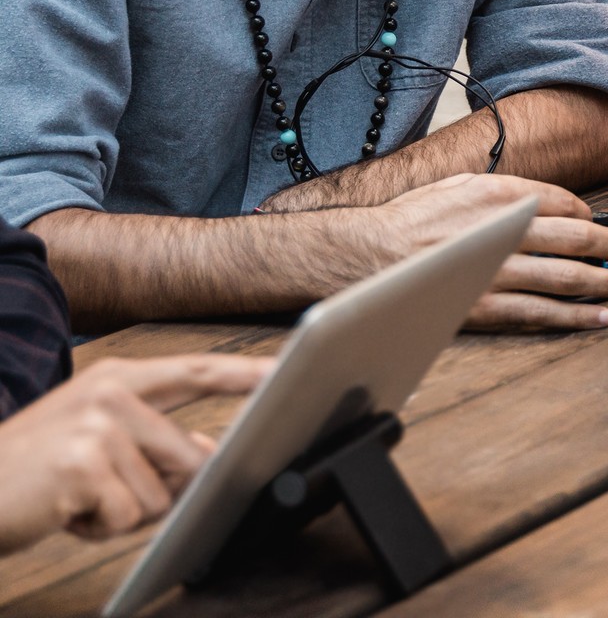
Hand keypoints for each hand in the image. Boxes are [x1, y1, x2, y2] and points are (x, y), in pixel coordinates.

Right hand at [0, 354, 270, 554]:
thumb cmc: (30, 475)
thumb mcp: (94, 443)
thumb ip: (152, 440)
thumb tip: (209, 454)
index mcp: (117, 380)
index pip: (197, 372)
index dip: (246, 374)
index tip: (287, 368)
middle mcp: (111, 393)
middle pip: (190, 456)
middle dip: (157, 490)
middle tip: (98, 490)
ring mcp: (98, 425)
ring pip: (158, 494)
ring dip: (119, 512)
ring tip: (74, 497)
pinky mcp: (84, 463)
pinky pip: (126, 515)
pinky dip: (96, 527)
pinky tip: (62, 510)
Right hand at [378, 173, 607, 330]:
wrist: (367, 257)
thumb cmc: (411, 221)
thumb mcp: (460, 186)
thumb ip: (505, 191)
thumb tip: (546, 202)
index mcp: (499, 196)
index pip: (563, 203)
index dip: (586, 216)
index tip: (595, 224)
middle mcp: (504, 230)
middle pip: (574, 238)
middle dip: (604, 246)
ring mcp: (498, 272)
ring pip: (566, 277)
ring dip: (600, 280)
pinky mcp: (488, 307)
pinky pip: (541, 312)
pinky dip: (576, 315)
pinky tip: (598, 316)